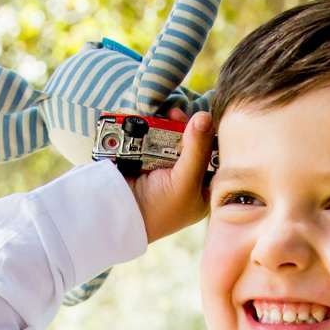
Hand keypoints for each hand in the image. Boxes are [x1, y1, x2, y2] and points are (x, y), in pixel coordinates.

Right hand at [129, 109, 213, 244]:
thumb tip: (205, 116)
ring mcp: (162, 168)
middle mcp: (184, 179)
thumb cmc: (158, 208)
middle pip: (191, 143)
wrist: (116, 213)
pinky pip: (151, 138)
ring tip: (164, 116)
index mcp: (201, 191)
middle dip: (185, 128)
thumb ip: (197, 149)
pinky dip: (149, 129)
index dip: (209, 137)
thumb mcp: (184, 181)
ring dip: (166, 126)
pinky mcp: (143, 160)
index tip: (202, 120)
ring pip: (170, 138)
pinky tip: (150, 122)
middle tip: (176, 115)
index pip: (213, 157)